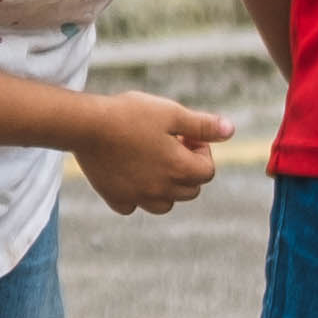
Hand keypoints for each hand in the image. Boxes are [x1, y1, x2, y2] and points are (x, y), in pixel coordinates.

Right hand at [75, 90, 233, 214]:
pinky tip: (129, 173)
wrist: (86, 125)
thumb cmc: (130, 114)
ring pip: (165, 204)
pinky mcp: (115, 198)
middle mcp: (161, 190)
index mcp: (179, 169)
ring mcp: (137, 197)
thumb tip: (231, 131)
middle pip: (190, 190)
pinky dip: (136, 195)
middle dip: (187, 169)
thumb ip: (203, 125)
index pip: (208, 171)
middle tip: (169, 144)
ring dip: (167, 187)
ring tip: (153, 161)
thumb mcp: (172, 112)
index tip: (186, 135)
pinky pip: (133, 205)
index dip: (201, 151)